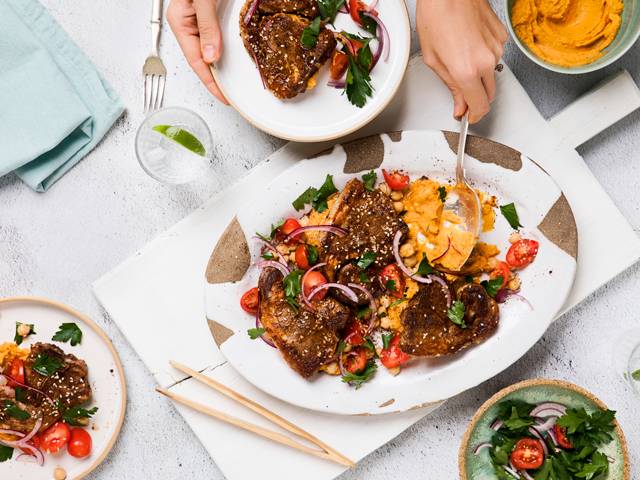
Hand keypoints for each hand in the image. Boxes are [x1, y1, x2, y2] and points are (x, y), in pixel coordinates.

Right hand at [167, 0, 227, 103]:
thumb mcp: (204, 0)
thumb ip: (207, 26)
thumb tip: (210, 57)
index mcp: (180, 21)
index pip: (196, 61)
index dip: (211, 82)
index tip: (224, 97)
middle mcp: (188, 23)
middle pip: (202, 59)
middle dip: (216, 79)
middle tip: (231, 97)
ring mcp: (199, 19)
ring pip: (211, 49)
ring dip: (222, 66)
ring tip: (233, 84)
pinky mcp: (211, 13)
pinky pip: (218, 37)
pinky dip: (227, 49)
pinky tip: (234, 58)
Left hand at [416, 0, 507, 122]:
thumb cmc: (436, 16)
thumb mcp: (433, 59)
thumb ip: (450, 86)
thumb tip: (459, 106)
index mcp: (467, 71)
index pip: (480, 107)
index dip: (474, 116)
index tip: (469, 116)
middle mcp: (486, 61)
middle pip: (489, 93)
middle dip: (476, 97)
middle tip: (461, 92)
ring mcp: (497, 48)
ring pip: (491, 74)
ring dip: (479, 74)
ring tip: (460, 57)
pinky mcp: (501, 36)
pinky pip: (494, 55)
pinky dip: (483, 56)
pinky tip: (469, 44)